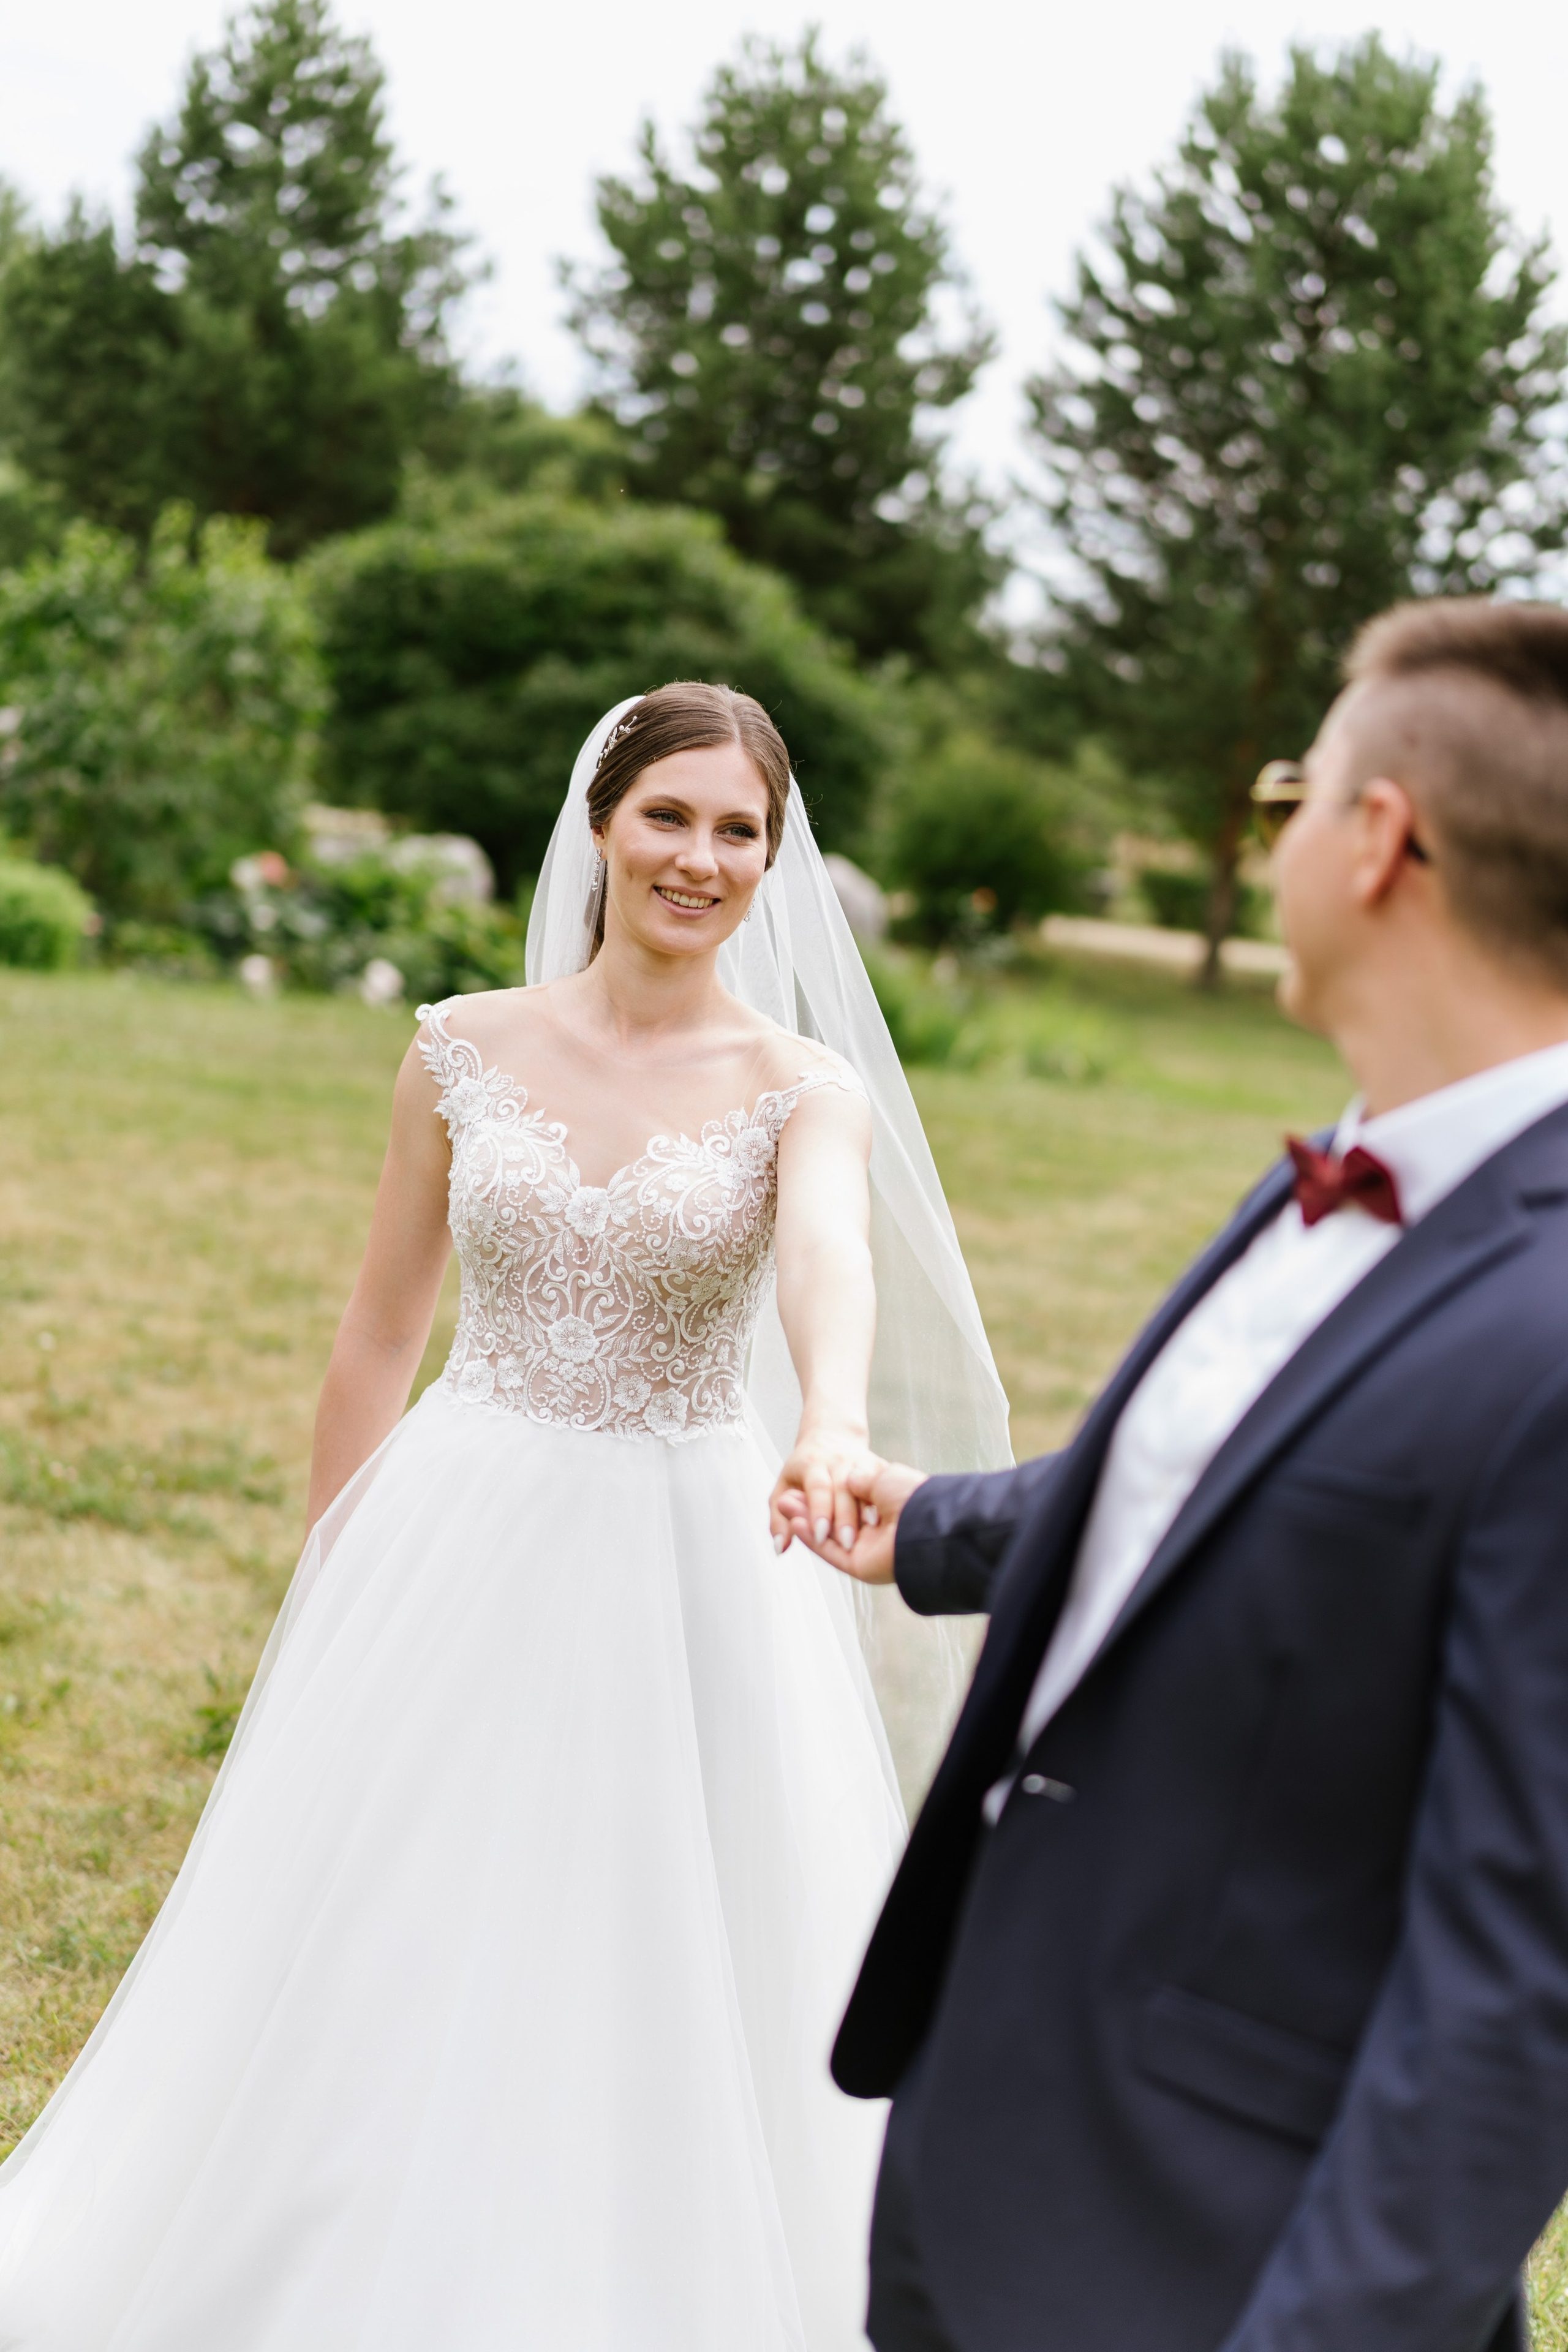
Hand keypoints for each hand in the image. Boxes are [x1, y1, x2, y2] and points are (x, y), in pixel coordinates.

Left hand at [769, 1427, 879, 1561]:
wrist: (831, 1435)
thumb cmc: (803, 1470)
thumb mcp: (783, 1489)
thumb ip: (779, 1520)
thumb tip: (780, 1548)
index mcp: (811, 1464)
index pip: (817, 1488)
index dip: (818, 1511)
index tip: (820, 1536)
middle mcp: (836, 1460)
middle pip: (842, 1488)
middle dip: (845, 1517)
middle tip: (847, 1544)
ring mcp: (858, 1460)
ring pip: (865, 1484)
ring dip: (867, 1509)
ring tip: (871, 1532)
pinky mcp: (876, 1463)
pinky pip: (881, 1482)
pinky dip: (883, 1500)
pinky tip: (886, 1518)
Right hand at [775, 1458, 927, 1584]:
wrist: (927, 1519)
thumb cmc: (910, 1495)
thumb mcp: (879, 1476)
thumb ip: (856, 1481)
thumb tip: (843, 1482)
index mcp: (881, 1508)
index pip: (842, 1501)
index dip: (820, 1494)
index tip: (801, 1482)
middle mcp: (874, 1530)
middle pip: (831, 1519)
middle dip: (806, 1507)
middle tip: (784, 1497)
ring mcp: (867, 1549)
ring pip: (827, 1537)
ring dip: (804, 1522)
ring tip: (784, 1505)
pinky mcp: (860, 1567)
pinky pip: (831, 1554)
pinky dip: (812, 1540)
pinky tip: (796, 1524)